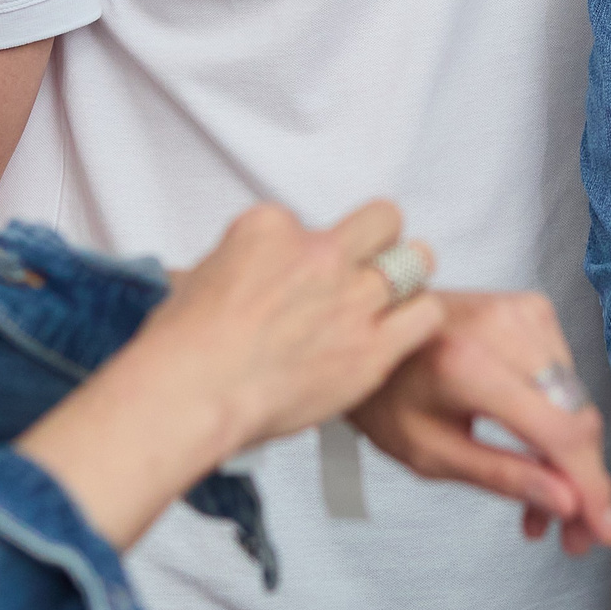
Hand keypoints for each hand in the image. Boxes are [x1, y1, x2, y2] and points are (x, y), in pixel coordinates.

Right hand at [139, 199, 445, 453]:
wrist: (192, 390)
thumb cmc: (184, 347)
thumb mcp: (200, 277)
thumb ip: (242, 267)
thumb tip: (247, 278)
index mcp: (271, 227)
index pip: (310, 221)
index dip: (310, 250)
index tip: (302, 275)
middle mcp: (320, 254)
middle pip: (381, 219)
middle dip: (379, 239)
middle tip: (371, 264)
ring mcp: (350, 298)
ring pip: (416, 260)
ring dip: (407, 276)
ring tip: (396, 296)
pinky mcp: (372, 346)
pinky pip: (426, 314)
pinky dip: (419, 319)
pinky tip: (403, 331)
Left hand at [348, 290, 610, 552]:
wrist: (368, 330)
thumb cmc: (386, 394)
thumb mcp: (428, 453)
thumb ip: (501, 477)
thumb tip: (567, 503)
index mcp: (467, 364)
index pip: (557, 431)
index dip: (590, 486)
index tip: (604, 530)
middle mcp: (502, 328)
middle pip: (576, 419)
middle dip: (582, 484)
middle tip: (573, 535)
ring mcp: (519, 311)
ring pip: (577, 403)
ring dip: (569, 459)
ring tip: (542, 503)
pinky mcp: (529, 309)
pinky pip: (566, 379)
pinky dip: (559, 421)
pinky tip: (538, 456)